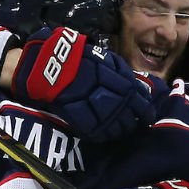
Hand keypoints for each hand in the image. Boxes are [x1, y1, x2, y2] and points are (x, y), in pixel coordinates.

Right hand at [11, 27, 157, 141]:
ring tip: (126, 130)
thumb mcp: (95, 53)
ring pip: (113, 120)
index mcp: (108, 71)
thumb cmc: (68, 55)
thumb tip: (134, 82)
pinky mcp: (75, 114)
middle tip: (142, 123)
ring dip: (122, 127)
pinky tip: (108, 135)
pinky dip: (102, 133)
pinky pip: (94, 128)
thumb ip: (114, 67)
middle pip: (127, 108)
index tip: (148, 110)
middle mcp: (102, 87)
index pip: (133, 91)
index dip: (143, 103)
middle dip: (136, 117)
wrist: (40, 64)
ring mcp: (88, 102)